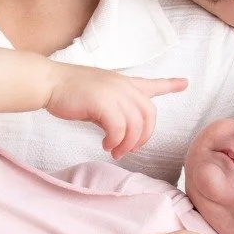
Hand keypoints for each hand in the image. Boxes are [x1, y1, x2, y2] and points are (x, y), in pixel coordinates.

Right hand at [46, 69, 186, 158]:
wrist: (49, 82)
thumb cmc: (69, 92)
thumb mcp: (98, 95)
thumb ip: (114, 107)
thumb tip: (120, 131)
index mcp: (123, 82)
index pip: (151, 83)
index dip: (169, 84)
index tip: (184, 83)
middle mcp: (122, 86)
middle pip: (149, 114)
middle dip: (143, 136)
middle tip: (129, 149)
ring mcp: (113, 93)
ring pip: (135, 125)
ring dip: (128, 143)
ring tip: (115, 151)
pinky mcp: (102, 102)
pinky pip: (119, 129)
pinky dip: (115, 141)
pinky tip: (106, 145)